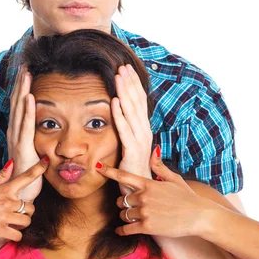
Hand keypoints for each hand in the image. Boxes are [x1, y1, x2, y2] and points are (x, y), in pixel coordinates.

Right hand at [0, 157, 48, 241]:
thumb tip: (11, 165)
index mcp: (4, 187)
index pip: (27, 176)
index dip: (40, 168)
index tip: (48, 162)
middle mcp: (7, 202)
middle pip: (31, 206)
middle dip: (27, 209)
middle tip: (18, 211)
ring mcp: (4, 217)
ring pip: (27, 221)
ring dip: (22, 222)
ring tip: (14, 222)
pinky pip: (18, 236)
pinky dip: (16, 235)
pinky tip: (9, 232)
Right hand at [7, 66, 42, 200]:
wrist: (19, 197)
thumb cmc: (27, 176)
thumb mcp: (32, 154)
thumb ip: (35, 142)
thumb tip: (43, 132)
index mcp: (17, 133)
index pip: (18, 106)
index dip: (21, 88)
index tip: (25, 71)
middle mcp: (14, 134)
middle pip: (16, 103)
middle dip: (20, 83)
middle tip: (24, 64)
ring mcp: (16, 140)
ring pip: (19, 111)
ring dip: (22, 91)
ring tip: (25, 73)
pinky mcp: (23, 149)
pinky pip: (25, 126)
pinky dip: (27, 110)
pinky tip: (30, 97)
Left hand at [96, 151, 217, 237]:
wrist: (199, 216)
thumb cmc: (188, 197)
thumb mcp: (174, 179)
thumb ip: (159, 167)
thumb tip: (153, 151)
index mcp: (149, 184)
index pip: (123, 176)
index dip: (109, 171)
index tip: (98, 167)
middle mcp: (144, 197)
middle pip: (121, 199)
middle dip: (123, 202)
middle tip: (128, 205)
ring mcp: (145, 212)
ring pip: (124, 214)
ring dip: (125, 216)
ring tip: (130, 217)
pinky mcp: (147, 227)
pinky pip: (127, 229)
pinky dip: (122, 230)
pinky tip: (120, 231)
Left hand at [112, 64, 152, 190]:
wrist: (144, 191)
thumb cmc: (136, 169)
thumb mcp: (134, 145)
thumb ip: (130, 131)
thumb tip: (125, 116)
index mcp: (144, 129)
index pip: (140, 102)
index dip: (134, 85)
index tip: (127, 69)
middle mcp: (145, 131)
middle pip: (137, 102)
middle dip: (129, 83)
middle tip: (123, 66)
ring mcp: (140, 140)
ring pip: (132, 112)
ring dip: (124, 93)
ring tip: (119, 77)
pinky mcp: (133, 151)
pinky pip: (124, 130)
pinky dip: (119, 115)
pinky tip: (113, 102)